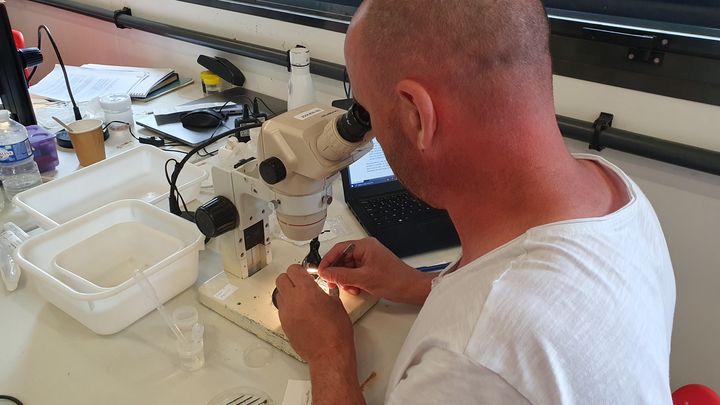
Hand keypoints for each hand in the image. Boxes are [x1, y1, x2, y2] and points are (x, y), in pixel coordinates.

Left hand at [275, 265, 355, 364]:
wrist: (329, 353)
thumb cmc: (335, 332)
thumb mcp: (337, 304)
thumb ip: (329, 292)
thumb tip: (327, 289)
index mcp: (307, 291)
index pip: (294, 269)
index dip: (300, 269)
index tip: (306, 273)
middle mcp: (293, 300)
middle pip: (281, 278)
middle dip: (291, 278)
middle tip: (301, 282)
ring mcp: (286, 313)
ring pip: (279, 293)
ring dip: (288, 292)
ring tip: (301, 298)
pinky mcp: (284, 324)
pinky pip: (281, 308)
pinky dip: (288, 306)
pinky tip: (300, 311)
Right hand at [318, 237, 435, 304]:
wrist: (411, 289)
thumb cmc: (395, 280)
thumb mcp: (363, 279)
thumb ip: (341, 275)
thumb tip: (325, 273)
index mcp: (365, 245)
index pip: (338, 249)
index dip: (327, 261)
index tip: (320, 272)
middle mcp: (366, 249)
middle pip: (342, 258)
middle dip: (337, 272)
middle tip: (333, 283)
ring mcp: (369, 258)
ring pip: (348, 267)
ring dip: (346, 279)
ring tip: (350, 288)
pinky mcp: (372, 267)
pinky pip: (355, 272)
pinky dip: (353, 281)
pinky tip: (356, 288)